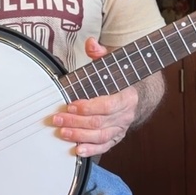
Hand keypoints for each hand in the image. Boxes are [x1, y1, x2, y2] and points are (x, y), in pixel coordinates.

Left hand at [51, 38, 138, 156]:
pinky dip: (91, 150)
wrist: (137, 93)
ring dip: (79, 135)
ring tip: (62, 133)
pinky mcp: (116, 137)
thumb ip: (101, 54)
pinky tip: (77, 150)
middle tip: (58, 119)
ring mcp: (121, 128)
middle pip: (99, 122)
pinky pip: (104, 146)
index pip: (108, 105)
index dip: (89, 107)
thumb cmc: (121, 79)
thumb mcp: (114, 62)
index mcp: (127, 97)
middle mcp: (125, 115)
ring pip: (100, 136)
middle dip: (76, 121)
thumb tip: (91, 44)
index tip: (71, 105)